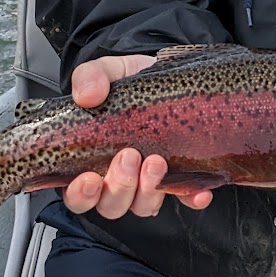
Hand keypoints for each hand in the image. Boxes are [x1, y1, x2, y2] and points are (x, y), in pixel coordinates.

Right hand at [63, 53, 215, 219]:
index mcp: (89, 159)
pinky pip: (185, 198)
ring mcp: (148, 181)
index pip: (77, 194)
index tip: (90, 179)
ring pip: (143, 205)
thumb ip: (90, 77)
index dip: (81, 194)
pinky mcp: (179, 178)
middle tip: (130, 156)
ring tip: (157, 161)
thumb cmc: (130, 82)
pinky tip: (198, 191)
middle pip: (111, 205)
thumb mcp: (107, 71)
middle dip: (120, 187)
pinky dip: (191, 198)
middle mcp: (117, 177)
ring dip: (149, 191)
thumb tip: (87, 96)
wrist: (167, 76)